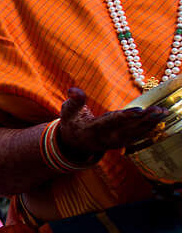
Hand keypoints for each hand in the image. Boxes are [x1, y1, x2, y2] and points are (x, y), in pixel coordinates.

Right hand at [55, 87, 169, 162]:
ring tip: (164, 112)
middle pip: (127, 130)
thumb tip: (73, 90)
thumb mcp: (68, 111)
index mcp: (92, 130)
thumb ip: (74, 101)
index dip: (124, 117)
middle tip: (158, 110)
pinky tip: (161, 118)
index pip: (110, 123)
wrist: (75, 142)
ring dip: (151, 123)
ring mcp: (115, 142)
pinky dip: (150, 127)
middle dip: (144, 121)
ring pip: (135, 133)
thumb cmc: (73, 122)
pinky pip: (138, 135)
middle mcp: (105, 139)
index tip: (139, 111)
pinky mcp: (123, 142)